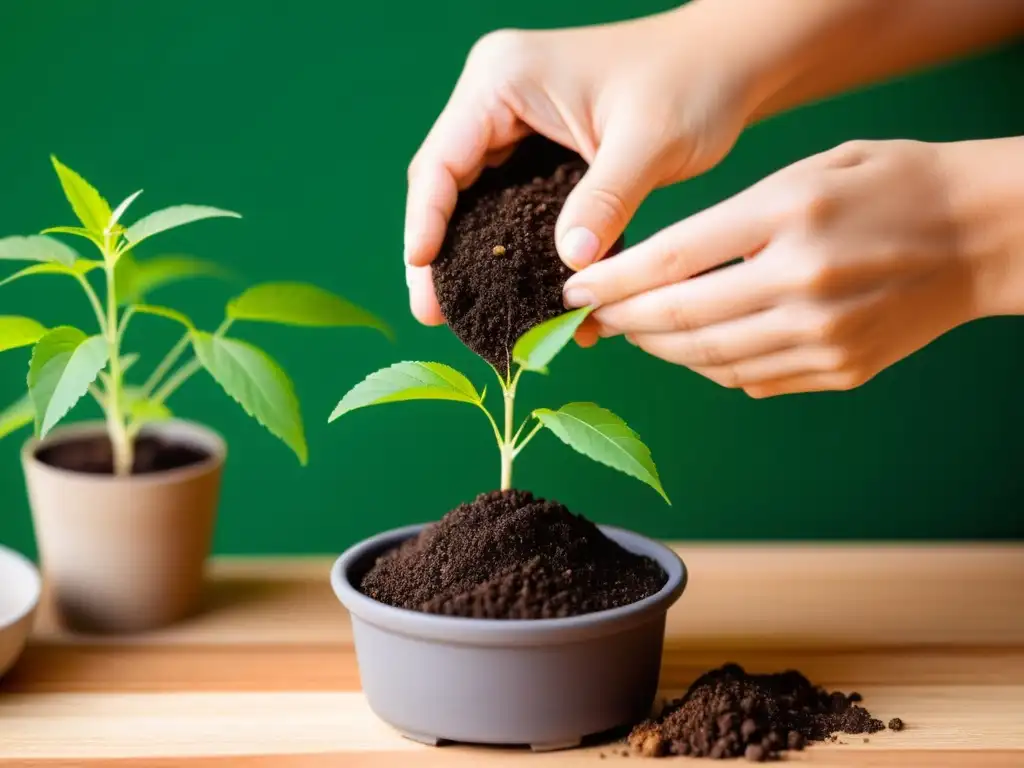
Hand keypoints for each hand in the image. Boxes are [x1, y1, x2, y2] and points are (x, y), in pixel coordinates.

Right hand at [403, 4, 758, 342]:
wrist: (727, 64)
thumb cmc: (691, 82)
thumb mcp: (648, 142)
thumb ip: (605, 201)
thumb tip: (569, 265)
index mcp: (503, 79)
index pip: (442, 159)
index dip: (425, 221)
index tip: (422, 274)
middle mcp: (497, 98)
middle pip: (447, 184)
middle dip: (441, 251)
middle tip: (432, 314)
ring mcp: (515, 123)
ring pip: (474, 199)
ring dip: (474, 255)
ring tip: (465, 314)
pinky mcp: (538, 149)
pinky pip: (512, 204)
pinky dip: (516, 248)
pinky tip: (522, 293)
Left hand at [564, 139, 985, 396]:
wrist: (986, 234)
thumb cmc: (893, 184)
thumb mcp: (809, 170)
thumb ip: (732, 221)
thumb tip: (660, 275)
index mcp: (789, 215)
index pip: (670, 259)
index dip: (608, 281)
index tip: (573, 291)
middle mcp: (802, 281)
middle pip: (678, 317)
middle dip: (619, 322)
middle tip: (588, 322)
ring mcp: (822, 335)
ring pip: (708, 357)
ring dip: (656, 349)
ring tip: (630, 335)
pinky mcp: (839, 370)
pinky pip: (749, 379)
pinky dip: (707, 366)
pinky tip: (689, 350)